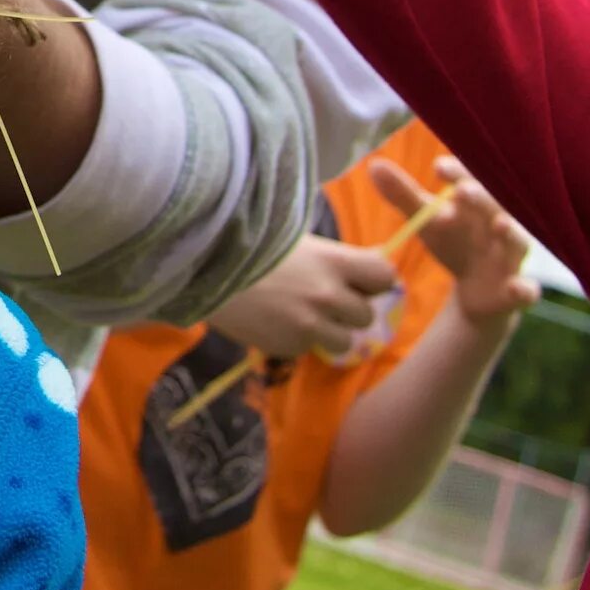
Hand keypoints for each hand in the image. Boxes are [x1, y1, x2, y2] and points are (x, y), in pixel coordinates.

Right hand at [207, 234, 397, 359]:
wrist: (204, 268)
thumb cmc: (251, 245)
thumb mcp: (298, 240)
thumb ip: (332, 258)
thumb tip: (366, 263)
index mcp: (334, 261)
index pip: (385, 276)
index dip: (374, 281)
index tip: (359, 281)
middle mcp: (328, 295)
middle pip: (367, 315)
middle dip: (349, 310)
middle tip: (324, 300)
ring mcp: (310, 324)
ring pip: (345, 342)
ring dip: (329, 332)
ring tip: (301, 316)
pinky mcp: (290, 346)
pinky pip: (309, 349)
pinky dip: (299, 340)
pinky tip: (276, 321)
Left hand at [370, 156, 536, 325]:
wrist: (477, 292)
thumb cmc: (455, 243)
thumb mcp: (428, 221)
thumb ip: (403, 195)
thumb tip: (374, 165)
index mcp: (477, 203)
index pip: (470, 180)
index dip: (458, 173)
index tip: (438, 167)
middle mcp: (500, 224)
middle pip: (495, 206)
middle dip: (481, 198)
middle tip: (462, 191)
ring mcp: (511, 257)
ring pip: (517, 241)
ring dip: (511, 233)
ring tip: (499, 225)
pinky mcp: (516, 290)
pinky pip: (527, 289)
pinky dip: (525, 289)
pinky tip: (518, 288)